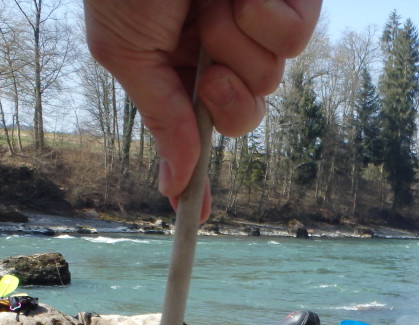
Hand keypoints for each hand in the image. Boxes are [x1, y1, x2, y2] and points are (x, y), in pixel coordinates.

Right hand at [83, 0, 321, 216]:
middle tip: (206, 62)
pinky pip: (294, 40)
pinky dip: (264, 14)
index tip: (195, 211)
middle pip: (243, 114)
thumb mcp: (125, 50)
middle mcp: (223, 44)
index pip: (198, 126)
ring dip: (235, 43)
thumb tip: (172, 183)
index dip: (198, 168)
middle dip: (224, 97)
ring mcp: (259, 20)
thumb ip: (159, 118)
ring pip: (270, 79)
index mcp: (179, 59)